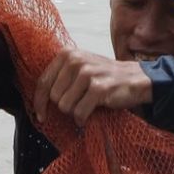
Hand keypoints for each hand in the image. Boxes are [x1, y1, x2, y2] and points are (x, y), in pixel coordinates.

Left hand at [34, 49, 151, 126]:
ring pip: (65, 106)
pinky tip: (91, 113)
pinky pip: (80, 113)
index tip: (41, 116)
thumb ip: (60, 77)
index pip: (43, 82)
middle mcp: (75, 60)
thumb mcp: (80, 68)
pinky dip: (83, 118)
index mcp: (67, 54)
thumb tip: (38, 101)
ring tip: (87, 104)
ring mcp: (87, 74)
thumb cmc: (104, 77)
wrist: (135, 78)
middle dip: (65, 105)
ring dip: (76, 111)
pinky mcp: (99, 88)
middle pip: (54, 97)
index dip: (39, 102)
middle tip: (79, 102)